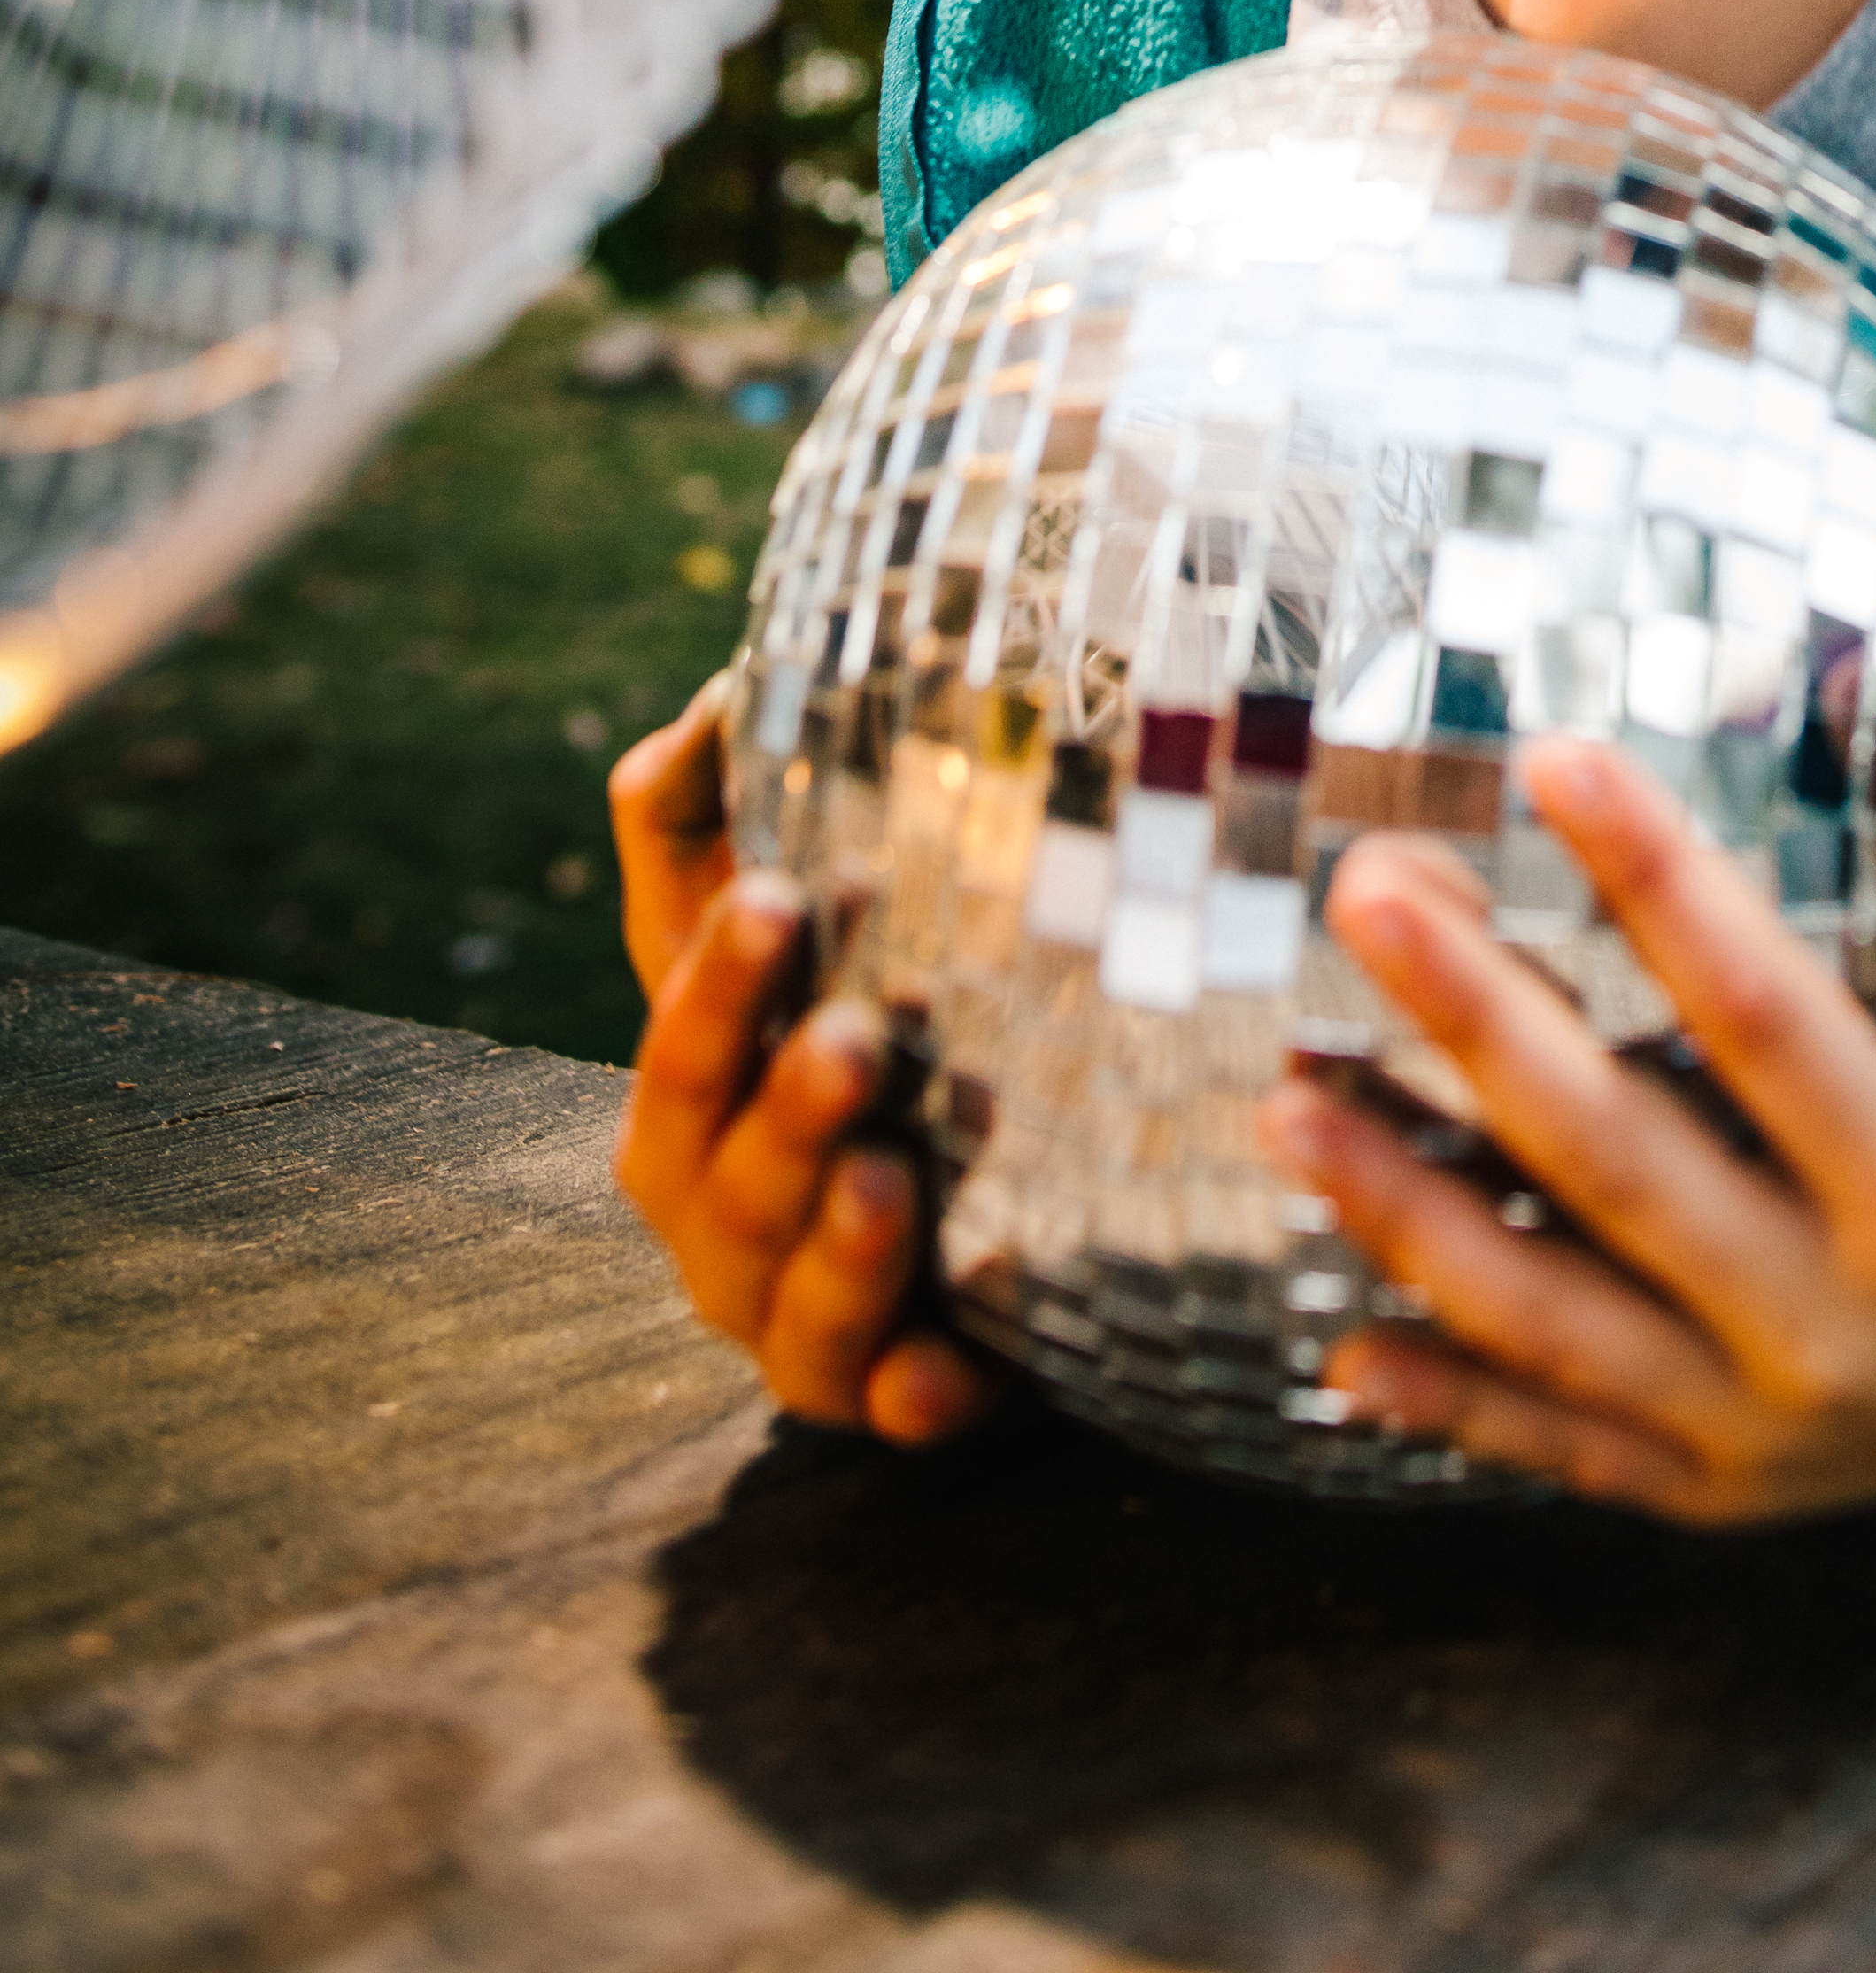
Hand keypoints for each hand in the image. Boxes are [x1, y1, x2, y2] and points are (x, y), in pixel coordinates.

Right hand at [605, 679, 994, 1444]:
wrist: (964, 1174)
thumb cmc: (858, 1008)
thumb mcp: (800, 912)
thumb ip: (733, 808)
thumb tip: (717, 702)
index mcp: (689, 1091)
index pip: (679, 1026)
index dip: (719, 975)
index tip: (788, 897)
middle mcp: (718, 1211)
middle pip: (722, 1171)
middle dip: (778, 1108)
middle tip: (854, 1037)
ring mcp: (796, 1313)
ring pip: (794, 1301)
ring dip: (836, 1247)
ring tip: (889, 1180)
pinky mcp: (887, 1389)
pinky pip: (890, 1408)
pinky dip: (912, 1395)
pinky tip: (952, 1371)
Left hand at [1254, 656, 1875, 1528]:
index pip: (1762, 1013)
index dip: (1656, 881)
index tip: (1555, 758)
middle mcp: (1831, 1316)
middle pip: (1616, 1159)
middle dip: (1477, 1023)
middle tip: (1368, 893)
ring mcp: (1758, 1420)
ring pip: (1549, 1318)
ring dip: (1404, 1213)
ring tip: (1284, 1105)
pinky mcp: (1709, 1485)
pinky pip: (1552, 1441)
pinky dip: (1442, 1401)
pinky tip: (1333, 1344)